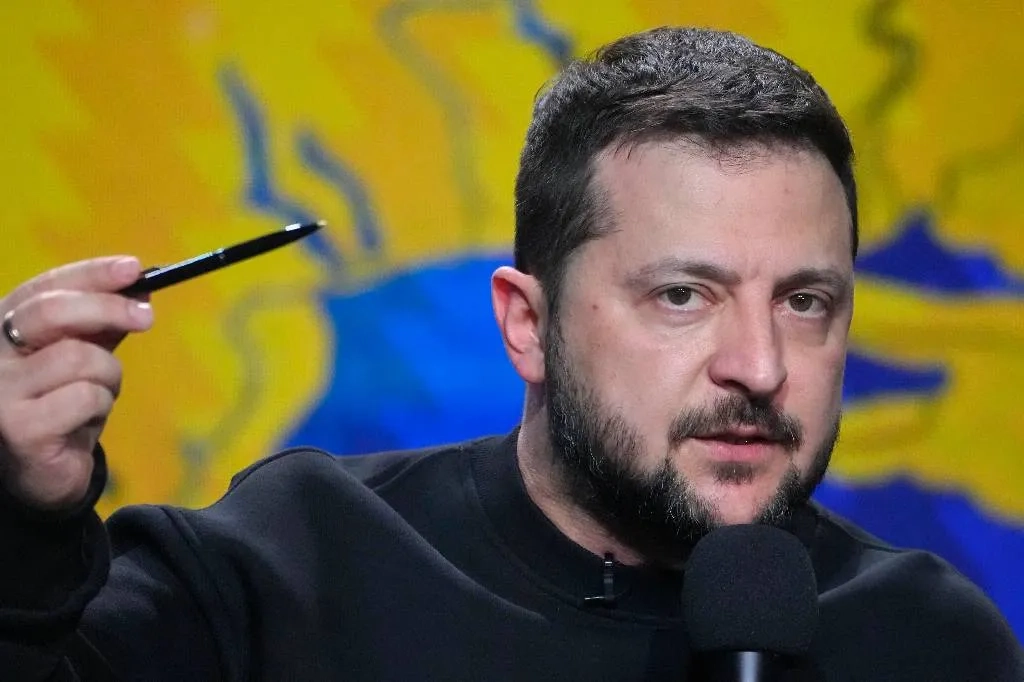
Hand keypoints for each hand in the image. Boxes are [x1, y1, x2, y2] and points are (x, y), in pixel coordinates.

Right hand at [0, 257, 153, 510]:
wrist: (41, 471)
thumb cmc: (62, 402)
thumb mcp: (81, 354)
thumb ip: (102, 322)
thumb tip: (140, 287)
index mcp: (3, 327)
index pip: (44, 287)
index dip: (91, 274)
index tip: (135, 268)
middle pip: (52, 313)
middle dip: (108, 309)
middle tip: (147, 316)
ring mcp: (1, 392)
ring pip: (81, 358)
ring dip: (108, 377)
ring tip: (97, 397)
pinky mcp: (20, 428)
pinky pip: (86, 398)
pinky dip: (100, 407)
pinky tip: (83, 423)